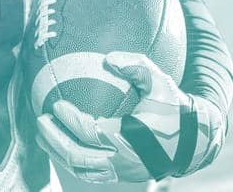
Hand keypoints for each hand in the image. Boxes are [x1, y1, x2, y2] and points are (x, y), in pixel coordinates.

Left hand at [35, 52, 225, 182]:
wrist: (192, 138)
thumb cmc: (172, 107)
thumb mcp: (159, 82)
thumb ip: (136, 66)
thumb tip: (109, 57)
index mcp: (128, 139)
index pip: (89, 132)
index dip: (69, 120)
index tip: (56, 105)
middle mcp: (122, 160)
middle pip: (78, 156)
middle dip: (55, 139)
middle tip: (40, 121)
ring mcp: (121, 171)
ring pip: (81, 169)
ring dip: (59, 152)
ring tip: (43, 135)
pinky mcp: (121, 175)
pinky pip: (90, 173)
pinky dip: (72, 162)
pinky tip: (61, 147)